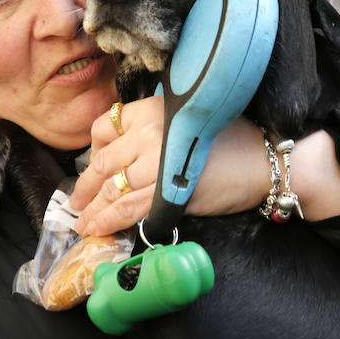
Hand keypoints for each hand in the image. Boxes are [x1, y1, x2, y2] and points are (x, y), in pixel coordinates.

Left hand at [70, 100, 270, 235]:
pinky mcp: (168, 193)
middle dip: (86, 186)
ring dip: (93, 208)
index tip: (90, 167)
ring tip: (82, 222)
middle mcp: (149, 132)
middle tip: (76, 201)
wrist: (263, 160)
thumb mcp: (183, 122)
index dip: (92, 151)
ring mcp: (157, 163)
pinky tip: (97, 228)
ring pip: (113, 189)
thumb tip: (122, 156)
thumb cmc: (230, 139)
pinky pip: (129, 209)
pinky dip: (108, 221)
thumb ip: (151, 133)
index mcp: (151, 110)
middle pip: (104, 162)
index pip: (105, 127)